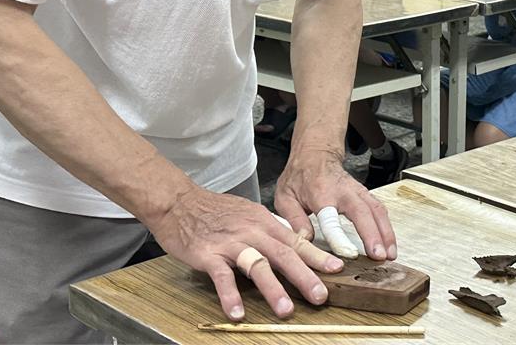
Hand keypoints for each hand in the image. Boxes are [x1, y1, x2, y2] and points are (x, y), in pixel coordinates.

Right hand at [148, 184, 343, 321]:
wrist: (179, 201)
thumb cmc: (214, 210)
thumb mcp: (248, 214)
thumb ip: (269, 230)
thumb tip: (292, 244)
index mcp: (263, 222)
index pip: (295, 241)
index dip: (316, 256)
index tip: (336, 269)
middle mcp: (251, 231)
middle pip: (283, 254)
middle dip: (305, 276)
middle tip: (321, 295)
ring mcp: (230, 243)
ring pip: (257, 265)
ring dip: (273, 289)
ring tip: (286, 310)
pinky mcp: (208, 254)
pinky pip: (221, 277)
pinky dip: (230, 295)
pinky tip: (236, 313)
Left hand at [275, 146, 395, 262]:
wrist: (315, 154)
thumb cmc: (299, 177)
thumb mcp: (285, 197)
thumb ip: (294, 220)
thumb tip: (305, 243)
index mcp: (320, 194)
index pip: (331, 218)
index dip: (339, 237)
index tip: (348, 254)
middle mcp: (343, 191)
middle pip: (363, 212)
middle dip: (373, 235)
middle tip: (380, 257)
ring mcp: (357, 191)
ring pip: (377, 210)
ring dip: (386, 233)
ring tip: (390, 255)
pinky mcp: (365, 194)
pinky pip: (380, 209)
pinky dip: (387, 227)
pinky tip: (390, 244)